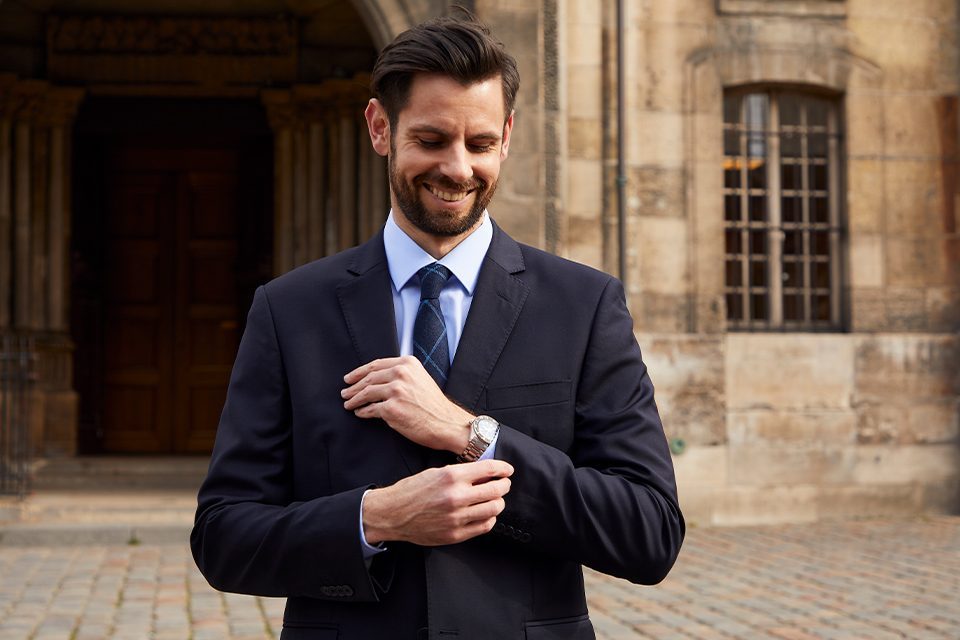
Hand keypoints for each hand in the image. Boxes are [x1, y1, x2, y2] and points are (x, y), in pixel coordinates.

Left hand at [342, 356, 472, 452]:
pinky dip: (362, 411)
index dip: (359, 372)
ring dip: (354, 399)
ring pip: (366, 393)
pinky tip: (360, 413)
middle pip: (369, 378)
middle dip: (353, 386)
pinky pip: (370, 409)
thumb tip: (377, 379)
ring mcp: (395, 391)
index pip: (376, 365)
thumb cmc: (434, 405)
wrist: (447, 423)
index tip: (350, 378)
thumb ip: (402, 374)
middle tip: (345, 392)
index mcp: (407, 363)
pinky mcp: (391, 409)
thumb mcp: (420, 378)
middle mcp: (401, 374)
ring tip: (348, 404)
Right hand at [362, 460, 513, 545]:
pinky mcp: (456, 534)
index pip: (489, 470)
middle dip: (504, 485)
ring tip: (494, 499)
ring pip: (494, 509)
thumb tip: (485, 473)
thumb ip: (461, 473)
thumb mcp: (435, 472)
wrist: (393, 514)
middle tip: (503, 484)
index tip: (507, 470)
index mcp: (451, 476)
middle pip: (496, 490)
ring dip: (498, 502)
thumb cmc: (412, 491)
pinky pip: (484, 526)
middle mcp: (456, 496)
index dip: (503, 469)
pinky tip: (485, 513)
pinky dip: (489, 518)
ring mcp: (457, 517)